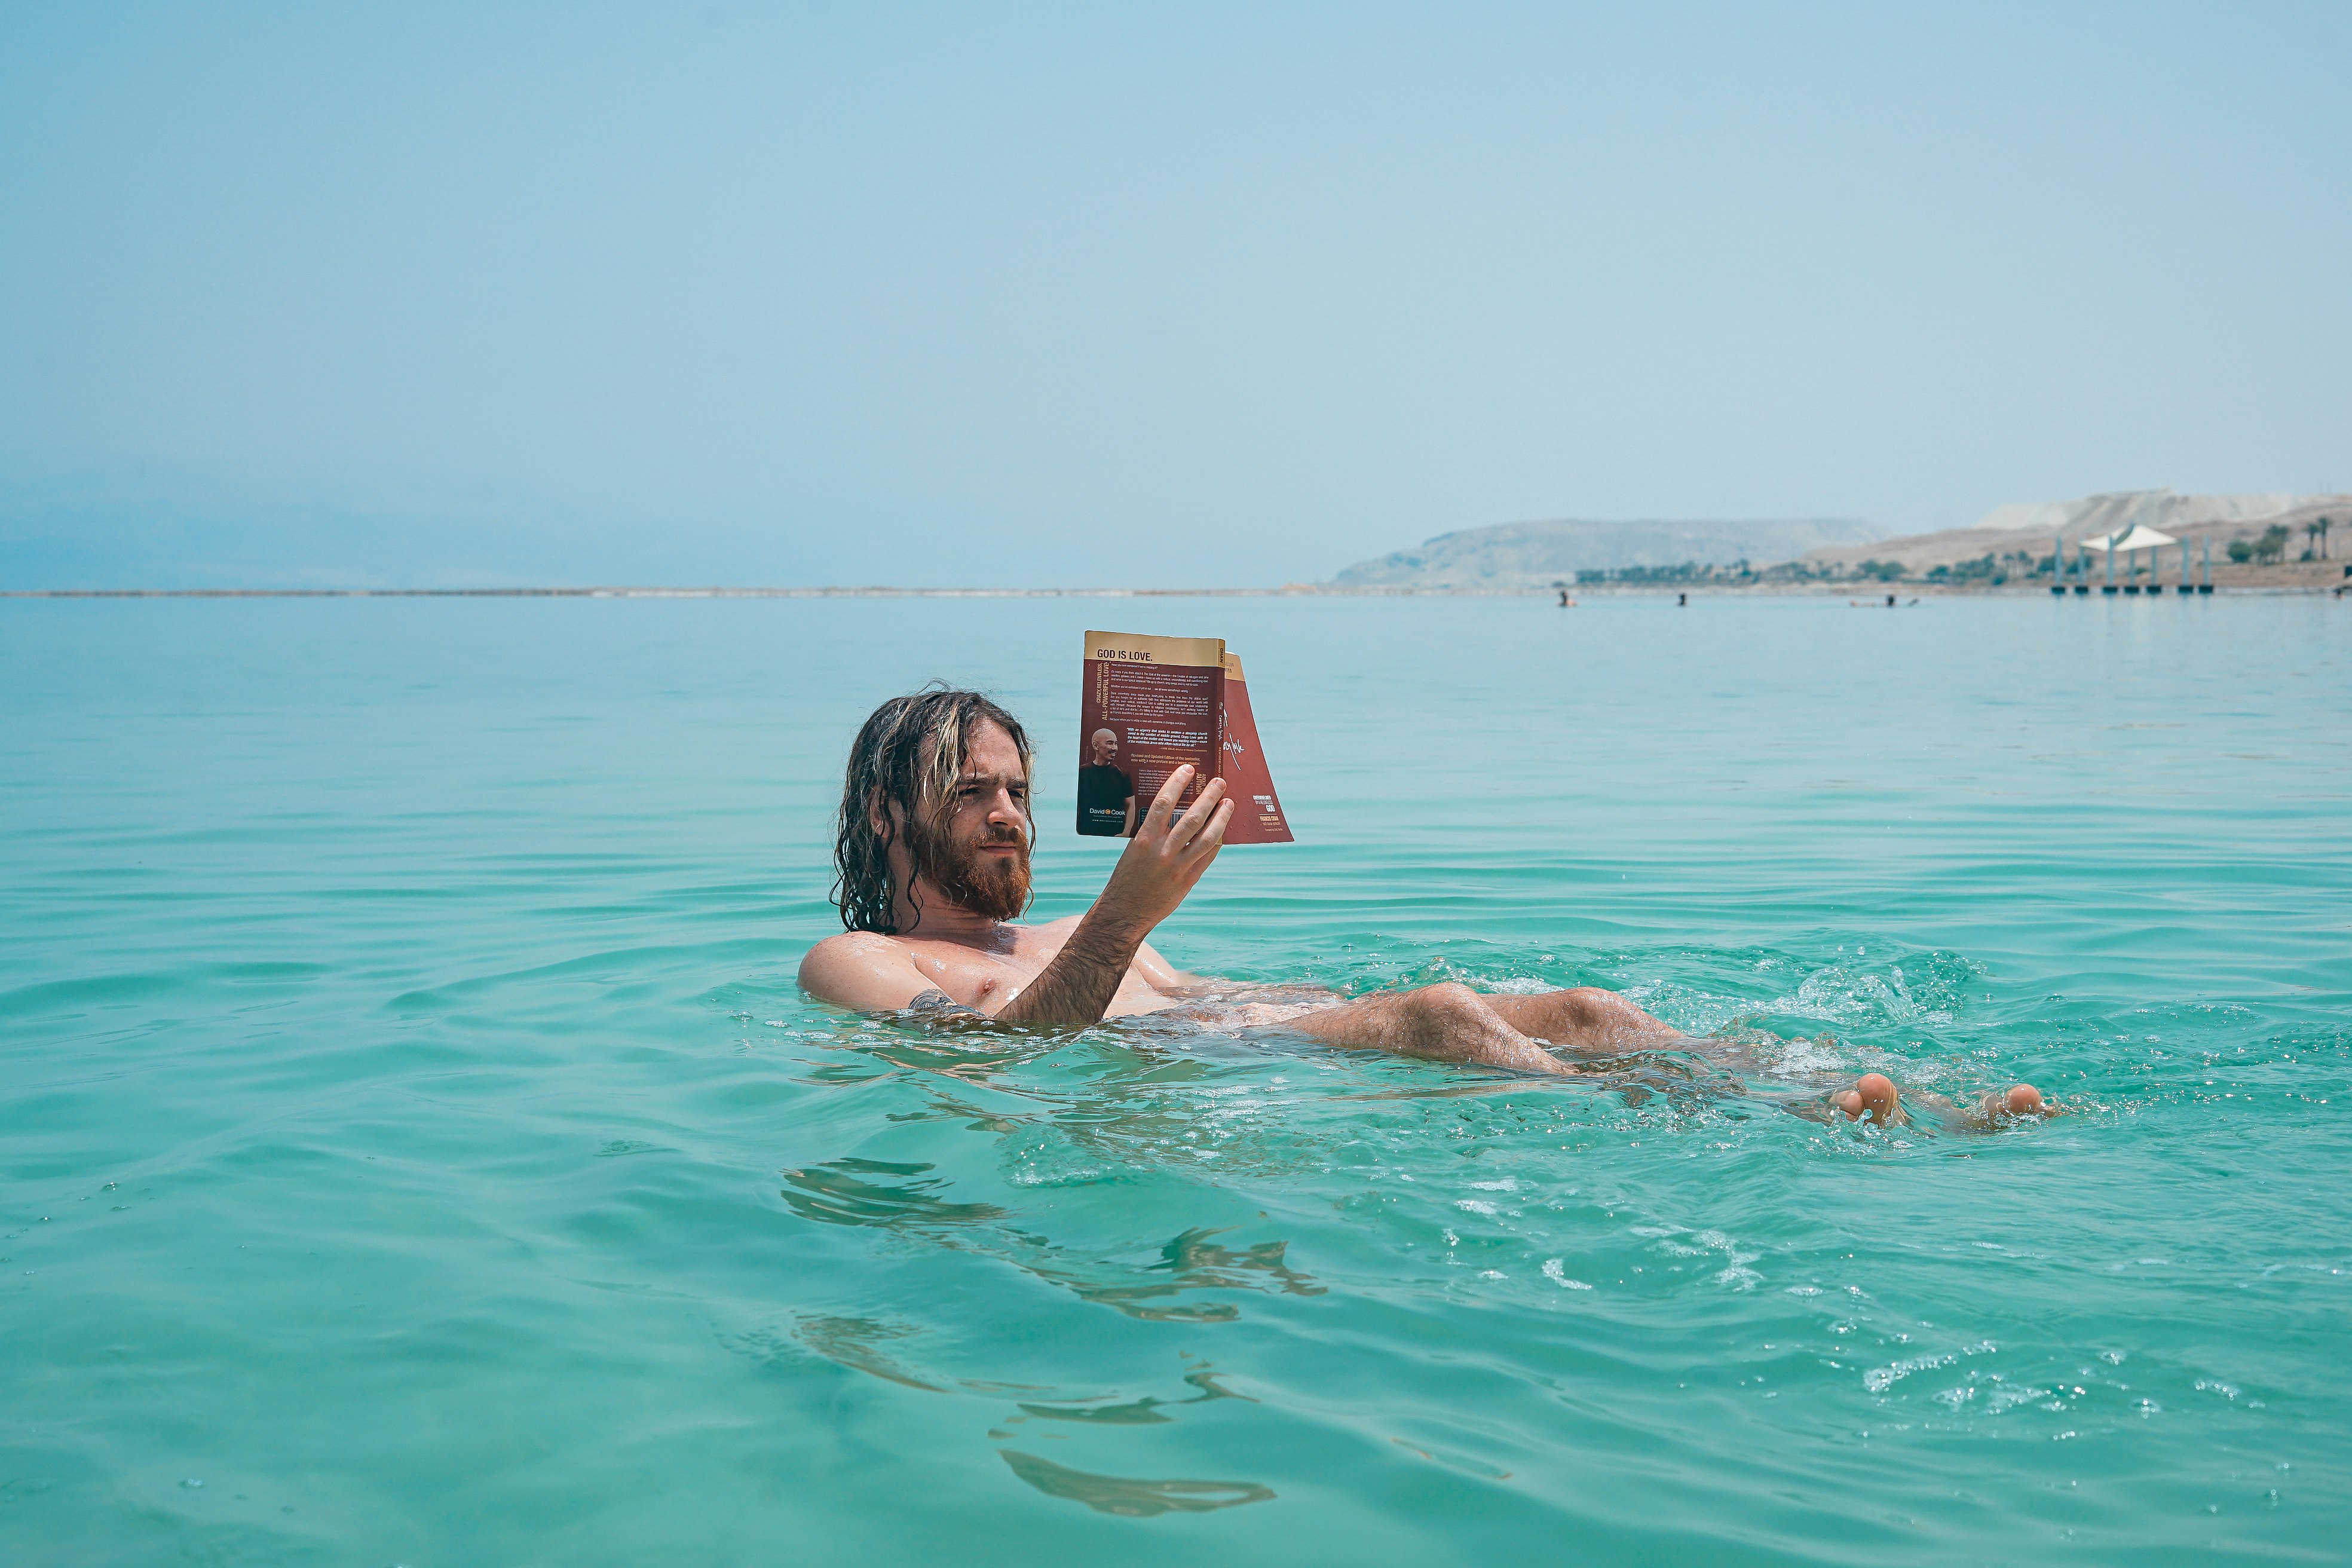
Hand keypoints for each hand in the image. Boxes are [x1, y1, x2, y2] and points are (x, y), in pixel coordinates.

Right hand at [1096, 764, 1232, 935]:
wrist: (1125, 912)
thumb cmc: (1127, 877)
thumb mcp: (1133, 849)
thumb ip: (1152, 832)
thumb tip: (1172, 810)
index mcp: (1144, 839)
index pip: (1163, 803)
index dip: (1177, 783)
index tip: (1188, 769)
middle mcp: (1163, 851)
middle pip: (1193, 818)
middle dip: (1209, 797)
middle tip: (1219, 782)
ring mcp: (1178, 867)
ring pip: (1207, 838)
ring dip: (1221, 818)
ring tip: (1229, 804)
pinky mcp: (1188, 881)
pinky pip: (1208, 856)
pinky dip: (1217, 841)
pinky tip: (1223, 830)